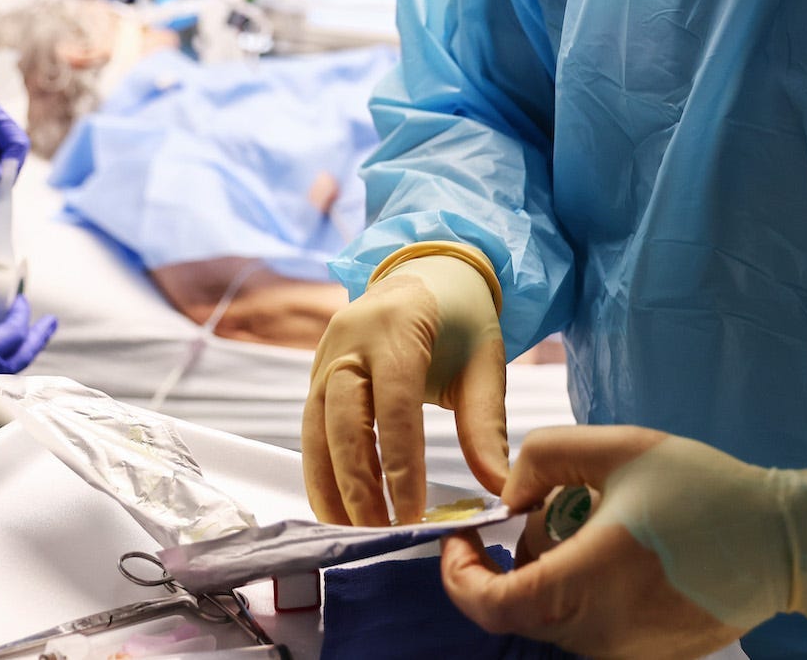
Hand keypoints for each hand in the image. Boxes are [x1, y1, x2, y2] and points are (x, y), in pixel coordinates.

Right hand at [303, 251, 507, 525]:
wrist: (426, 274)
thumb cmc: (460, 319)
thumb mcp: (484, 362)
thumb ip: (487, 424)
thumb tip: (496, 489)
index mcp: (397, 328)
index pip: (394, 406)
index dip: (400, 464)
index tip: (413, 515)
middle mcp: (349, 340)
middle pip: (343, 420)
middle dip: (359, 484)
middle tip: (380, 534)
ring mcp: (324, 356)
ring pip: (315, 429)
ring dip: (330, 486)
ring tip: (352, 534)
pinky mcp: (315, 374)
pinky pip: (310, 429)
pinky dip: (319, 472)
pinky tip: (336, 509)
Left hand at [440, 426, 806, 659]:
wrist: (785, 541)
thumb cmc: (704, 489)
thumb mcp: (619, 447)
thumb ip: (545, 456)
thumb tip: (508, 496)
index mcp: (590, 581)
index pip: (494, 606)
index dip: (460, 576)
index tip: (464, 538)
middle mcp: (603, 631)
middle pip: (519, 612)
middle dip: (509, 562)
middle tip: (539, 512)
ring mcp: (627, 653)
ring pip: (552, 622)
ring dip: (548, 576)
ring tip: (590, 526)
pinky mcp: (647, 658)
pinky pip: (587, 630)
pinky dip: (579, 594)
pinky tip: (613, 553)